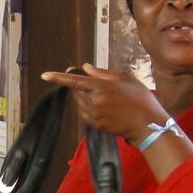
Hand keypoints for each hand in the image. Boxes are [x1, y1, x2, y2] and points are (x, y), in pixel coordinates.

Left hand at [41, 64, 167, 143]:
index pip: (75, 81)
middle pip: (76, 90)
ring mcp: (93, 115)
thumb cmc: (139, 98)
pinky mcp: (95, 124)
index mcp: (101, 88)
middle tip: (99, 84)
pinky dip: (89, 106)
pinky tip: (105, 106)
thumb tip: (85, 67)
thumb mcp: (124, 79)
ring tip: (108, 96)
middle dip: (81, 84)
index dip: (59, 77)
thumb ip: (102, 73)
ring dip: (85, 96)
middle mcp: (94, 102)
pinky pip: (84, 112)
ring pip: (79, 102)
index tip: (45, 75)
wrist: (147, 124)